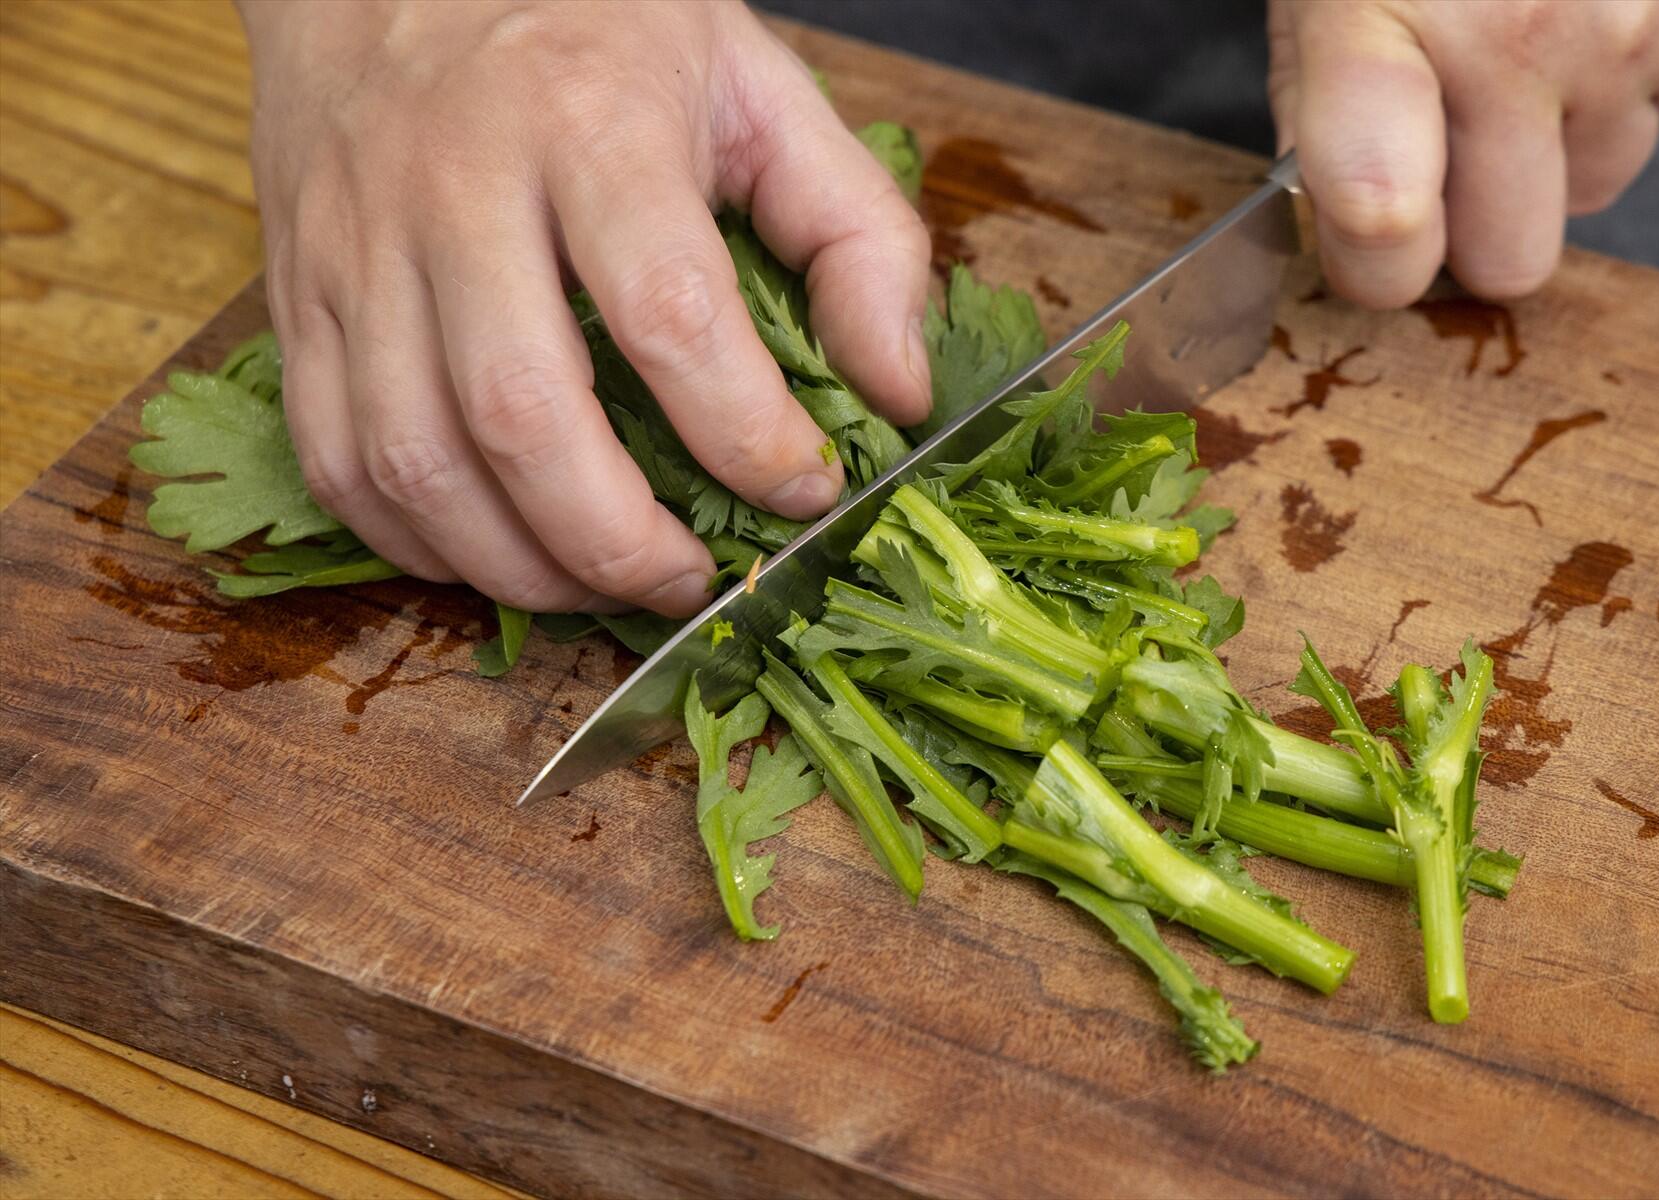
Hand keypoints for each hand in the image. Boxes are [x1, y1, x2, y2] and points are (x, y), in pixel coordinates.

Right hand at [239, 0, 930, 615]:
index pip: (669, 315)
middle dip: (619, 538)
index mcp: (589, 120)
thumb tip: (898, 390)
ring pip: (414, 458)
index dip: (749, 436)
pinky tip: (500, 554)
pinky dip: (418, 544)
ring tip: (606, 585)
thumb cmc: (592, 27)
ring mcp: (357, 246)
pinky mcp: (296, 293)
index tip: (808, 486)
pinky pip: (338, 459)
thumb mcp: (758, 87)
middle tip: (695, 579)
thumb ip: (856, 230)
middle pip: (522, 412)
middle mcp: (454, 185)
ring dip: (520, 567)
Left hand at [1267, 0, 1658, 306]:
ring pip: (1592, 194)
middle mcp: (1516, 39)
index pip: (1382, 225)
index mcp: (1384, 25)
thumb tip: (1337, 220)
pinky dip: (1626, 85)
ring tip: (1526, 42)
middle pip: (1508, 259)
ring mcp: (1629, 31)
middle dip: (1475, 225)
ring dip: (1553, 148)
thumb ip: (1317, 105)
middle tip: (1451, 147)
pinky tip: (1590, 8)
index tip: (1367, 249)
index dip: (1371, 270)